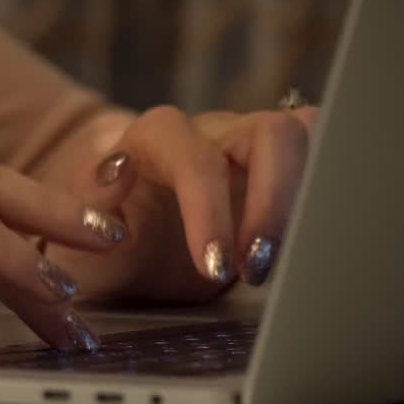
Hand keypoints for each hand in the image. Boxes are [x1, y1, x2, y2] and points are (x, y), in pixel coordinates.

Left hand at [44, 104, 318, 302]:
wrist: (112, 251)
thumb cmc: (93, 238)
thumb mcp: (71, 230)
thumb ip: (88, 199)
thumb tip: (118, 169)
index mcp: (155, 140)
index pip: (196, 159)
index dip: (211, 211)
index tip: (215, 268)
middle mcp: (211, 133)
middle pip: (272, 134)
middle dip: (276, 205)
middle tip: (258, 270)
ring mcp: (251, 148)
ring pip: (311, 138)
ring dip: (312, 198)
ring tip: (289, 261)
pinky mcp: (282, 173)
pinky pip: (325, 162)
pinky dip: (331, 198)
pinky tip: (321, 248)